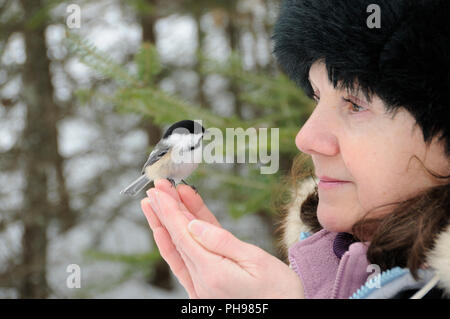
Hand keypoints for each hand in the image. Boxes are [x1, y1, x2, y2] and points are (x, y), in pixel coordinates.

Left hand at [140, 179, 303, 298]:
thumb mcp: (257, 261)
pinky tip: (179, 224)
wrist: (287, 314)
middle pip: (177, 239)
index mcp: (213, 273)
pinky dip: (180, 240)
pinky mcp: (207, 288)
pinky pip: (187, 260)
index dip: (169, 210)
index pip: (183, 235)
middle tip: (156, 188)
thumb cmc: (280, 293)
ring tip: (158, 202)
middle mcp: (202, 282)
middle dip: (165, 211)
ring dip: (167, 224)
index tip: (160, 190)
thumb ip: (222, 242)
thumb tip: (194, 225)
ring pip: (179, 248)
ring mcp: (202, 286)